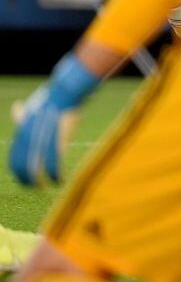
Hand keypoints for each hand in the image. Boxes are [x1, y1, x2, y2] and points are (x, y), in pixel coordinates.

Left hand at [9, 54, 100, 185]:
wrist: (64, 93)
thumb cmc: (50, 98)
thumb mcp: (32, 105)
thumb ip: (22, 112)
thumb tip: (17, 107)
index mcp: (21, 132)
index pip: (14, 158)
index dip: (18, 171)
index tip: (23, 179)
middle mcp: (29, 138)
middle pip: (23, 166)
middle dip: (27, 180)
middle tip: (34, 187)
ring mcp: (42, 140)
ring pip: (37, 168)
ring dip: (40, 182)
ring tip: (44, 189)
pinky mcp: (57, 141)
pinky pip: (54, 163)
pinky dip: (56, 174)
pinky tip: (59, 179)